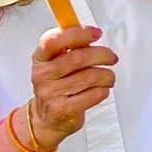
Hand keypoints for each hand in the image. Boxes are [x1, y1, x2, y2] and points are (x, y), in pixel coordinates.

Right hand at [28, 24, 116, 146]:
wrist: (47, 119)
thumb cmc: (57, 85)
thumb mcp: (56, 62)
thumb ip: (71, 46)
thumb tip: (92, 33)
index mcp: (40, 58)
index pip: (54, 40)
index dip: (78, 34)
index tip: (96, 33)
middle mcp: (42, 75)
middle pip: (78, 58)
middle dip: (102, 55)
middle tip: (111, 57)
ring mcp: (51, 93)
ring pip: (90, 76)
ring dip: (106, 75)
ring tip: (108, 76)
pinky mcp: (63, 109)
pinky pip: (93, 94)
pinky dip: (103, 90)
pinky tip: (101, 89)